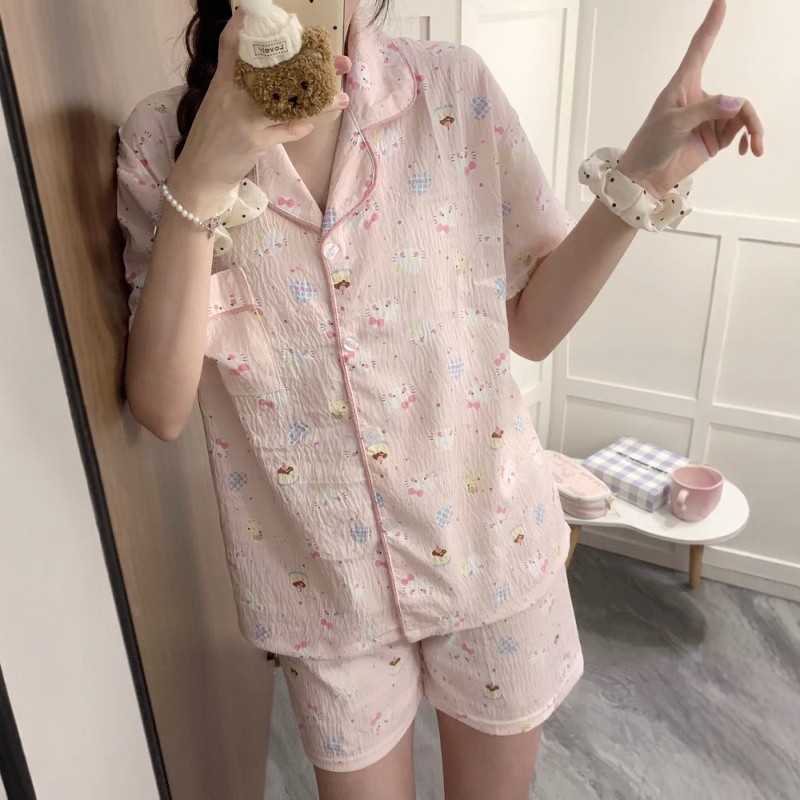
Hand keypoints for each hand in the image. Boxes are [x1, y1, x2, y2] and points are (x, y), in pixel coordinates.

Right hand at [170, 8, 350, 214]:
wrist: (199, 174)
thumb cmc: (212, 137)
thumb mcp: (219, 103)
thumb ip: (239, 85)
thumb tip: (274, 73)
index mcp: (223, 79)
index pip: (235, 43)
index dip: (254, 27)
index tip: (285, 21)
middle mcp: (233, 92)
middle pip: (276, 67)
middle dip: (311, 62)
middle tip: (337, 61)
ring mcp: (245, 116)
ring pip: (289, 100)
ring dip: (320, 100)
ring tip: (341, 98)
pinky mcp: (255, 140)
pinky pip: (287, 130)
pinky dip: (301, 127)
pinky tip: (309, 125)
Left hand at [617, 0, 763, 198]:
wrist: (645, 177)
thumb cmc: (650, 145)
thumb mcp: (674, 124)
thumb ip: (707, 111)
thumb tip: (738, 103)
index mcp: (683, 86)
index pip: (699, 49)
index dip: (711, 25)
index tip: (720, 1)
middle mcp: (699, 98)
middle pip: (735, 98)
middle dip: (747, 117)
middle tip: (754, 138)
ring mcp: (708, 119)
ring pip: (741, 115)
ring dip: (751, 130)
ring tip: (754, 148)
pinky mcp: (713, 138)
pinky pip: (739, 132)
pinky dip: (747, 139)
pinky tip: (746, 151)